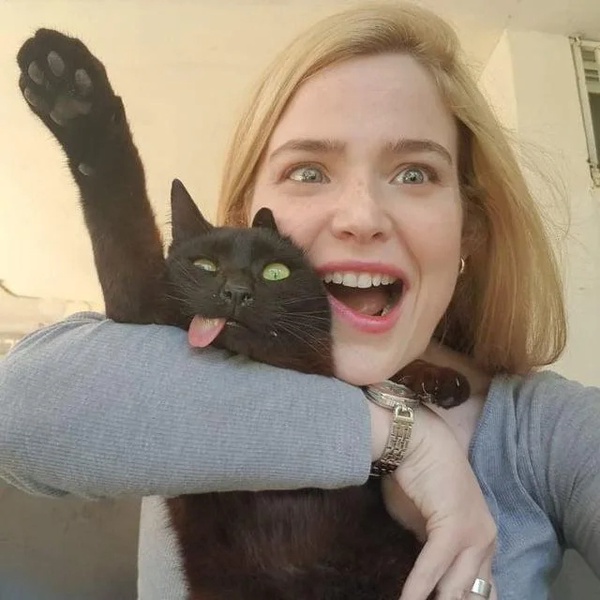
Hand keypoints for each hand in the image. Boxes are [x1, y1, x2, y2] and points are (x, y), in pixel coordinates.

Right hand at [377, 404, 496, 599]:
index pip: (482, 589)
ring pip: (457, 589)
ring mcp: (475, 535)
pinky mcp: (454, 528)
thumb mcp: (427, 524)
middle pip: (475, 594)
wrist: (416, 440)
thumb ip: (435, 550)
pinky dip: (417, 587)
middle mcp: (487, 542)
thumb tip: (431, 578)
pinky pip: (434, 568)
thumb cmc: (417, 477)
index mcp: (484, 540)